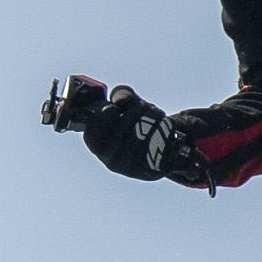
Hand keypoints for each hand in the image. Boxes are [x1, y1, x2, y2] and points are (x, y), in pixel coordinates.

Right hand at [42, 76, 211, 184]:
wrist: (170, 154)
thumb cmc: (140, 129)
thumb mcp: (124, 114)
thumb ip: (117, 101)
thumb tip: (118, 96)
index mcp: (101, 149)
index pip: (92, 132)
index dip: (101, 115)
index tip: (112, 105)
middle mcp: (115, 161)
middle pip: (120, 125)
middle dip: (131, 108)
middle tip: (135, 103)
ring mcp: (136, 164)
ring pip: (141, 127)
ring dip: (148, 112)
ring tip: (151, 112)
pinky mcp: (158, 165)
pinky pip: (158, 135)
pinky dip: (161, 123)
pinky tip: (162, 123)